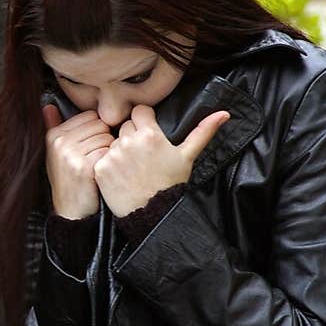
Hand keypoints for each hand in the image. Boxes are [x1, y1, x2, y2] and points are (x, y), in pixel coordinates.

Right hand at [42, 102, 114, 218]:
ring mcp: (70, 154)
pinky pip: (108, 152)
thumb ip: (54, 127)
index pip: (90, 116)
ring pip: (106, 137)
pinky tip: (101, 173)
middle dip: (103, 140)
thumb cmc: (69, 180)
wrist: (71, 212)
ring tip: (97, 166)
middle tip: (95, 158)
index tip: (90, 147)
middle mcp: (60, 142)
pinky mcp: (83, 167)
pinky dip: (109, 162)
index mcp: (54, 135)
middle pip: (100, 124)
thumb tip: (49, 106)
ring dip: (108, 151)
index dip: (96, 131)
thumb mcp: (56, 154)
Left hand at [93, 103, 230, 216]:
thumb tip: (224, 114)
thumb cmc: (171, 184)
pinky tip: (122, 176)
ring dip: (120, 150)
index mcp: (149, 134)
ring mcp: (112, 155)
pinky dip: (110, 165)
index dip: (144, 120)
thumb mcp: (188, 156)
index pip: (139, 111)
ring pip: (113, 141)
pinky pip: (102, 157)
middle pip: (125, 126)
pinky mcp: (100, 168)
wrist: (154, 213)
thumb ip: (203, 131)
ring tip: (133, 167)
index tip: (149, 133)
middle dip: (133, 136)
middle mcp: (128, 141)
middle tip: (143, 155)